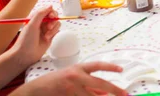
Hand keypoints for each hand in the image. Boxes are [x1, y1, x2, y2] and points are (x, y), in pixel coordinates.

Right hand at [10, 62, 127, 95]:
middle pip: (100, 82)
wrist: (35, 90)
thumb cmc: (55, 82)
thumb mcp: (72, 77)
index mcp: (78, 68)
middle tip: (124, 93)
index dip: (110, 67)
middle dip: (114, 89)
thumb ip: (88, 83)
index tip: (121, 69)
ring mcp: (72, 88)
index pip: (98, 65)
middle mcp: (76, 76)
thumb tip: (104, 92)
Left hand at [12, 6, 60, 66]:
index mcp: (35, 18)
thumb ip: (40, 14)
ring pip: (57, 23)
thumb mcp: (31, 25)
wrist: (25, 55)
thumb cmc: (26, 40)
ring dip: (53, 29)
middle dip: (53, 21)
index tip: (51, 16)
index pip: (47, 10)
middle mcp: (41, 23)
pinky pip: (57, 30)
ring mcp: (46, 29)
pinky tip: (47, 38)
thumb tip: (50, 5)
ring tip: (46, 35)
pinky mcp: (51, 36)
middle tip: (49, 26)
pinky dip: (54, 33)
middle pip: (54, 16)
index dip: (51, 12)